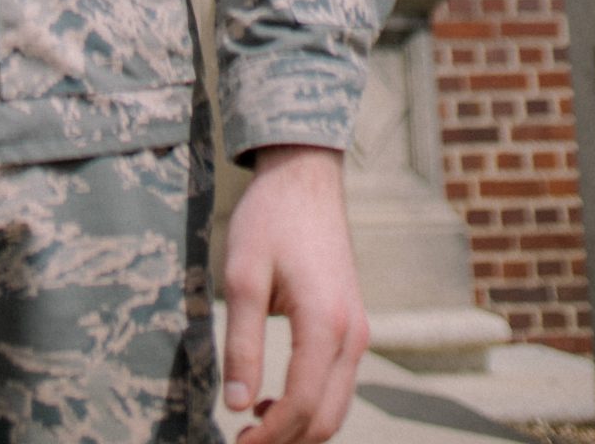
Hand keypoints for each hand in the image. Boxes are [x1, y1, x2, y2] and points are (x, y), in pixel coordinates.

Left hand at [220, 144, 366, 443]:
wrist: (305, 177)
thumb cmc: (270, 220)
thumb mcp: (242, 276)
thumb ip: (241, 343)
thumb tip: (235, 405)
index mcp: (326, 325)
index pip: (302, 406)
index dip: (269, 436)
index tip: (235, 443)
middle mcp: (353, 335)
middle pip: (326, 417)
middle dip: (287, 440)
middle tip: (241, 441)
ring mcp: (358, 331)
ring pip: (336, 405)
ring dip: (299, 426)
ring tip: (252, 424)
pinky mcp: (353, 324)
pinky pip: (338, 383)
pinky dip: (311, 403)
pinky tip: (274, 398)